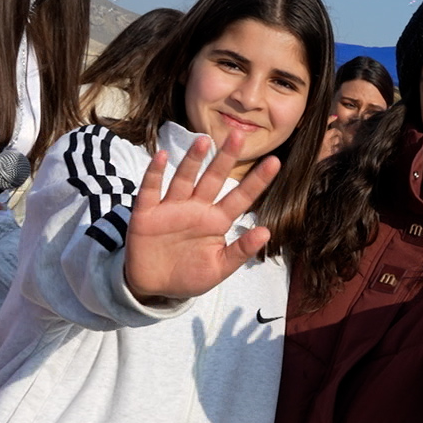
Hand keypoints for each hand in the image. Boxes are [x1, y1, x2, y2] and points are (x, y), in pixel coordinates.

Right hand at [123, 132, 277, 300]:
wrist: (153, 287)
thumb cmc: (189, 276)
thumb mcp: (219, 268)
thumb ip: (240, 251)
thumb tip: (266, 232)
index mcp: (216, 221)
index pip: (241, 197)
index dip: (257, 181)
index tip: (275, 162)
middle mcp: (197, 208)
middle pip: (214, 178)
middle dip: (225, 158)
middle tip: (239, 135)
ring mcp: (172, 208)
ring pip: (184, 178)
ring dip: (192, 160)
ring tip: (203, 139)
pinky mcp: (147, 213)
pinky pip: (152, 189)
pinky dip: (155, 173)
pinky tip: (162, 156)